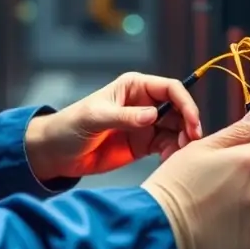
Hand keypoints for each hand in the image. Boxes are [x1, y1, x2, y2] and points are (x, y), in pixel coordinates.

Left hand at [25, 73, 202, 180]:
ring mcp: (145, 124)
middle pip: (178, 109)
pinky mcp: (143, 145)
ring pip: (176, 129)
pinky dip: (172, 153)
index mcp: (134, 87)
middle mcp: (144, 103)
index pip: (170, 88)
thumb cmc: (71, 125)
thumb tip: (153, 115)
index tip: (192, 122)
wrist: (57, 152)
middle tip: (190, 143)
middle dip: (188, 124)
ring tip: (178, 155)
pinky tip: (168, 161)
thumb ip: (125, 117)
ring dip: (182, 140)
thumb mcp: (96, 118)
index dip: (185, 103)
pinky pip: (166, 146)